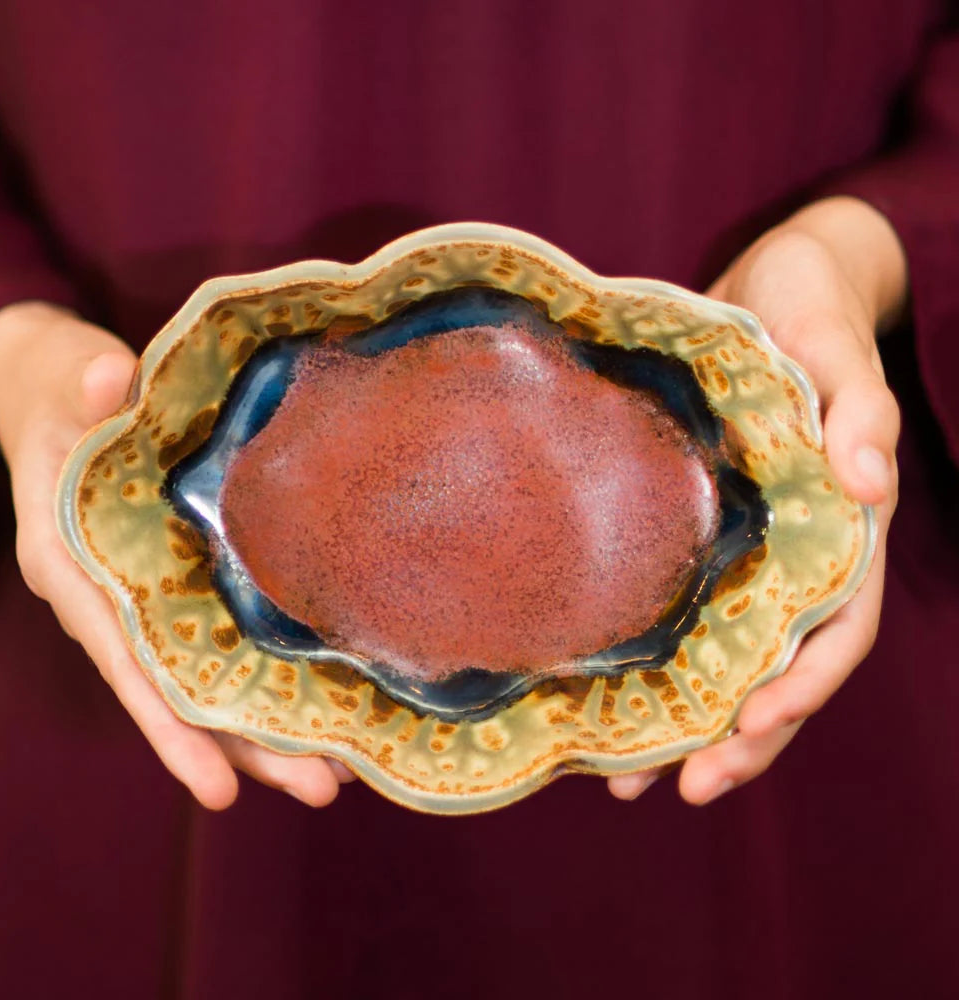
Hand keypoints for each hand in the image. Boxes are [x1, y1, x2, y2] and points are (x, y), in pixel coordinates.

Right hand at [0, 302, 353, 808]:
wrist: (66, 390)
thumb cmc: (67, 387)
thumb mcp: (73, 377)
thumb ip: (89, 384)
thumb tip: (110, 379)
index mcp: (73, 561)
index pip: (122, 658)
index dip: (167, 725)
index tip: (216, 788)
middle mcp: (110, 599)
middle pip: (177, 693)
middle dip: (246, 747)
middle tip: (323, 790)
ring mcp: (147, 598)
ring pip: (204, 683)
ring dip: (266, 733)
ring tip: (337, 774)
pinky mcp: (178, 584)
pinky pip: (219, 645)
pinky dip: (264, 681)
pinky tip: (323, 707)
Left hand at [608, 196, 904, 804]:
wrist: (769, 291)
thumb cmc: (812, 317)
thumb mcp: (839, 354)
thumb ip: (862, 415)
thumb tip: (869, 483)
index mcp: (839, 531)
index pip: (834, 631)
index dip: (802, 687)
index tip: (751, 726)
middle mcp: (793, 557)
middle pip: (777, 671)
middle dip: (737, 738)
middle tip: (681, 789)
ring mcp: (747, 554)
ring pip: (726, 662)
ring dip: (688, 724)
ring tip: (628, 779)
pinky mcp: (702, 537)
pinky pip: (683, 615)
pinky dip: (653, 664)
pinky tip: (604, 700)